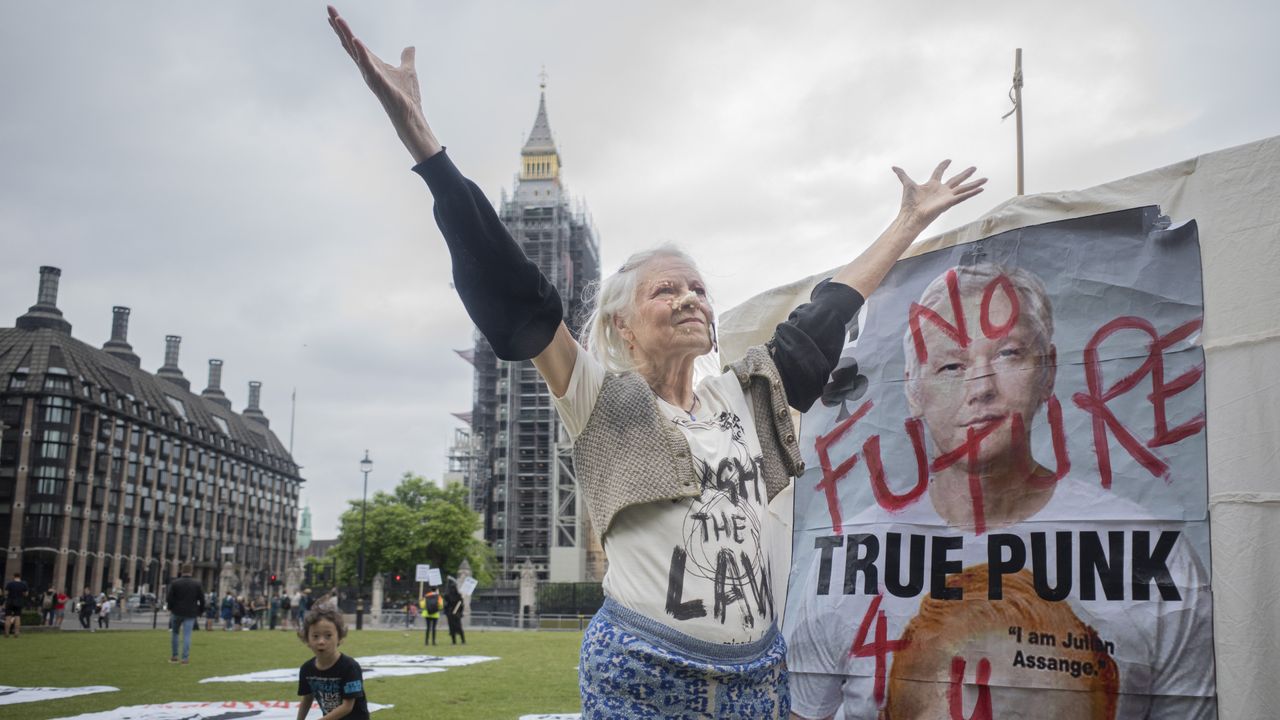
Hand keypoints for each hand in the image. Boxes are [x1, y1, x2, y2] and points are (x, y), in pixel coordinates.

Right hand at [327, 6, 440, 162]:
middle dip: (339, 27)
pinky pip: (368, 66)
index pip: (354, 44)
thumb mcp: (408, 70)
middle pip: (350, 44)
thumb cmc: (406, 97)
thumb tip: (410, 47)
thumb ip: (406, 57)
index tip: (334, 15)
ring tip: (338, 19)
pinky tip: (356, 41)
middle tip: (329, 9)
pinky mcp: (379, 83)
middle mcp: (367, 69)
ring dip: (347, 35)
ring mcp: (371, 76)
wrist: (411, 116)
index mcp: (372, 64)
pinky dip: (362, 53)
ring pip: (356, 51)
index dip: (344, 30)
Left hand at [891, 160, 986, 230]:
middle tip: (974, 167)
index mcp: (932, 185)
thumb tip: (894, 166)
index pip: (939, 172)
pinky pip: (963, 197)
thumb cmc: (909, 203)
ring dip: (975, 184)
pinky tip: (981, 189)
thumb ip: (902, 175)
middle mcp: (941, 190)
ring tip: (986, 179)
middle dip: (965, 174)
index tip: (948, 160)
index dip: (943, 165)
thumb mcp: (907, 184)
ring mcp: (946, 196)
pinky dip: (972, 193)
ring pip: (964, 188)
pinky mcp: (949, 202)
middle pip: (956, 179)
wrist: (911, 215)